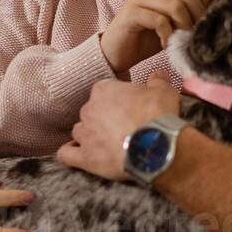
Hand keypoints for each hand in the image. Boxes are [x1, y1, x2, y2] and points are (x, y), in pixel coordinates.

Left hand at [57, 77, 179, 181]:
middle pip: (90, 112)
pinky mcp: (85, 157)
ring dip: (90, 136)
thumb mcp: (165, 91)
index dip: (116, 100)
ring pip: (79, 132)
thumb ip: (158, 80)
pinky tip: (80, 156)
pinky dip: (71, 154)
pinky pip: (66, 154)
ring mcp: (85, 134)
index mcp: (103, 90)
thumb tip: (157, 74)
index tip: (128, 109)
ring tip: (107, 145)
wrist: (157, 147)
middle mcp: (88, 109)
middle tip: (122, 128)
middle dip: (103, 119)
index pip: (103, 91)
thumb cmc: (159, 115)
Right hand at [98, 0, 212, 75]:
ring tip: (181, 40)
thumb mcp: (174, 23)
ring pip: (174, 4)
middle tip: (195, 34)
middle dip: (196, 15)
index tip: (204, 22)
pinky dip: (167, 34)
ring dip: (184, 26)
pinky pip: (159, 19)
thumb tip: (218, 6)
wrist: (117, 53)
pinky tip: (165, 44)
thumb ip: (190, 12)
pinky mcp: (130, 13)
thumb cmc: (147, 39)